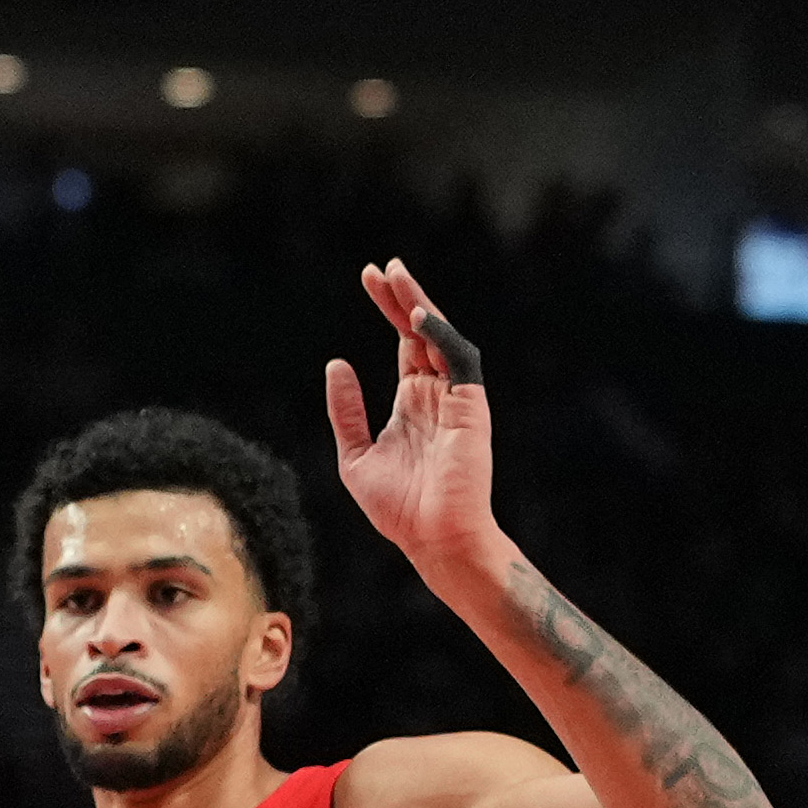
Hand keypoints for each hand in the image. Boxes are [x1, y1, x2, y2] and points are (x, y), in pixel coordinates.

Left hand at [318, 259, 508, 585]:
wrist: (433, 539)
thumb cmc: (400, 509)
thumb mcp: (356, 455)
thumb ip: (346, 412)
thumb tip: (336, 364)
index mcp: (413, 402)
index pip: (404, 343)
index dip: (389, 310)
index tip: (370, 279)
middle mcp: (437, 393)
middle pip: (421, 332)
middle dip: (401, 298)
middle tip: (380, 268)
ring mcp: (456, 397)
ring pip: (440, 338)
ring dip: (419, 306)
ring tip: (396, 277)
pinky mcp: (471, 406)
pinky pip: (458, 360)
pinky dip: (440, 336)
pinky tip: (417, 318)